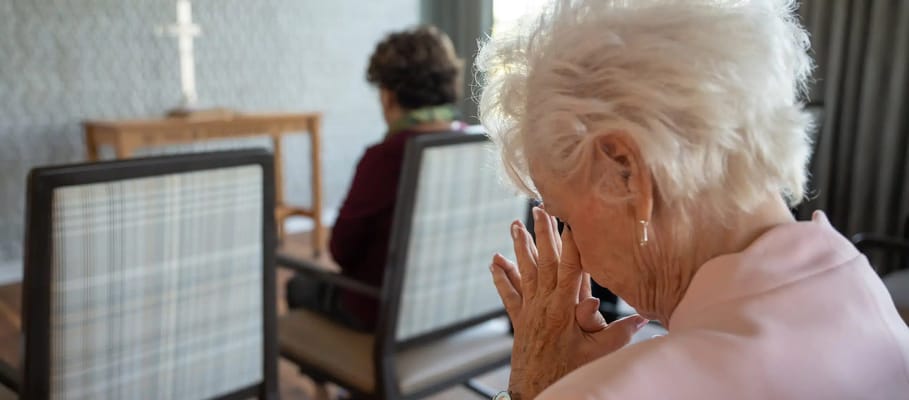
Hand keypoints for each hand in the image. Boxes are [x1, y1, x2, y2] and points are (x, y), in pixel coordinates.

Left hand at [490, 207, 647, 398]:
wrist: (536, 390)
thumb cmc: (570, 373)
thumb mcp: (598, 354)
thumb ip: (620, 333)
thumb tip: (645, 317)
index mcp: (565, 308)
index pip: (571, 268)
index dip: (572, 243)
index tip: (571, 219)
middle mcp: (545, 304)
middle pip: (545, 262)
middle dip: (543, 234)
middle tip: (539, 209)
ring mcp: (529, 310)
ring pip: (524, 272)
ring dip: (520, 248)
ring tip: (514, 225)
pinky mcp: (519, 320)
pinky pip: (508, 294)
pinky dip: (501, 277)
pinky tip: (495, 261)